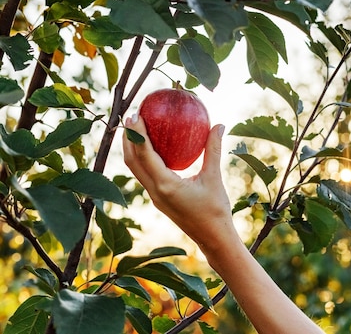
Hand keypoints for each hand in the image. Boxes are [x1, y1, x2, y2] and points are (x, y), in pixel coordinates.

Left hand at [122, 115, 236, 253]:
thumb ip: (213, 149)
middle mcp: (155, 191)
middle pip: (132, 161)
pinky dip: (143, 159)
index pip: (145, 154)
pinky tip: (153, 148)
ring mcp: (155, 196)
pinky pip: (145, 175)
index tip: (136, 115)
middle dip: (128, 138)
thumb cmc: (215, 209)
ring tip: (135, 129)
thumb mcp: (214, 177)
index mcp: (165, 185)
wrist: (213, 238)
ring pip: (135, 169)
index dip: (138, 133)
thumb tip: (219, 124)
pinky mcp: (159, 199)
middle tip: (131, 116)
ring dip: (132, 149)